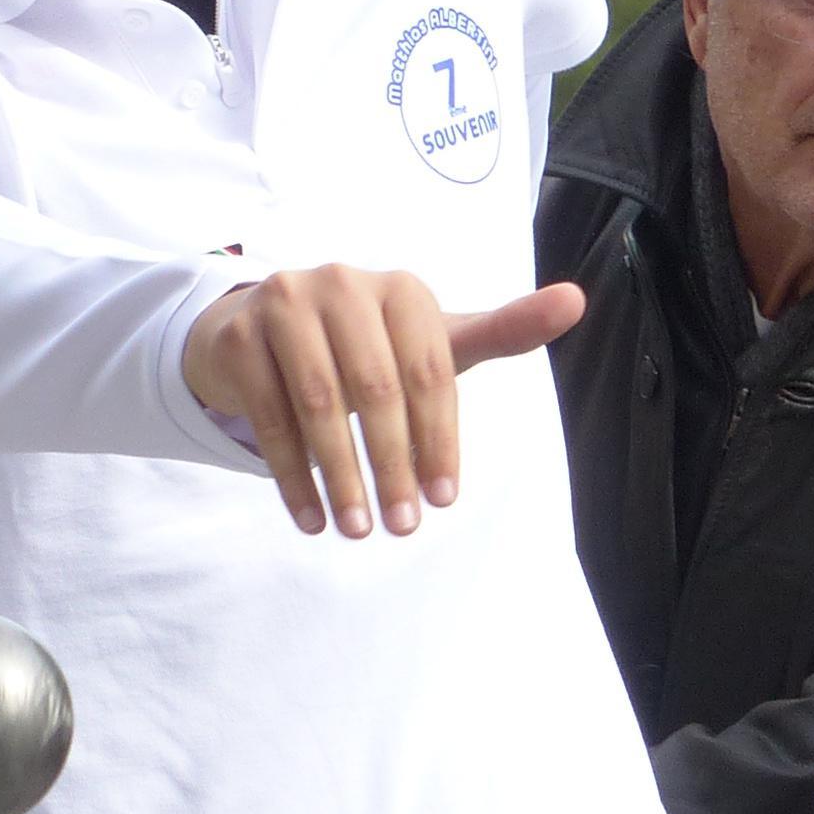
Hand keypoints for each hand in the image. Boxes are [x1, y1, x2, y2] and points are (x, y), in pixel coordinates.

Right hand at [182, 268, 585, 538]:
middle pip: (375, 388)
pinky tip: (310, 518)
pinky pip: (267, 414)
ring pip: (318, 402)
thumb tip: (577, 300)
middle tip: (401, 527)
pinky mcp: (236, 335)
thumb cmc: (366, 345)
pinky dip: (291, 474)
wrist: (262, 329)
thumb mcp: (433, 341)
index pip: (429, 371)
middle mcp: (341, 283)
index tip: (443, 500)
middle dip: (391, 465)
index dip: (440, 440)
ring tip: (355, 530)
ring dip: (340, 476)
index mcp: (401, 288)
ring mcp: (283, 303)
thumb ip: (503, 330)